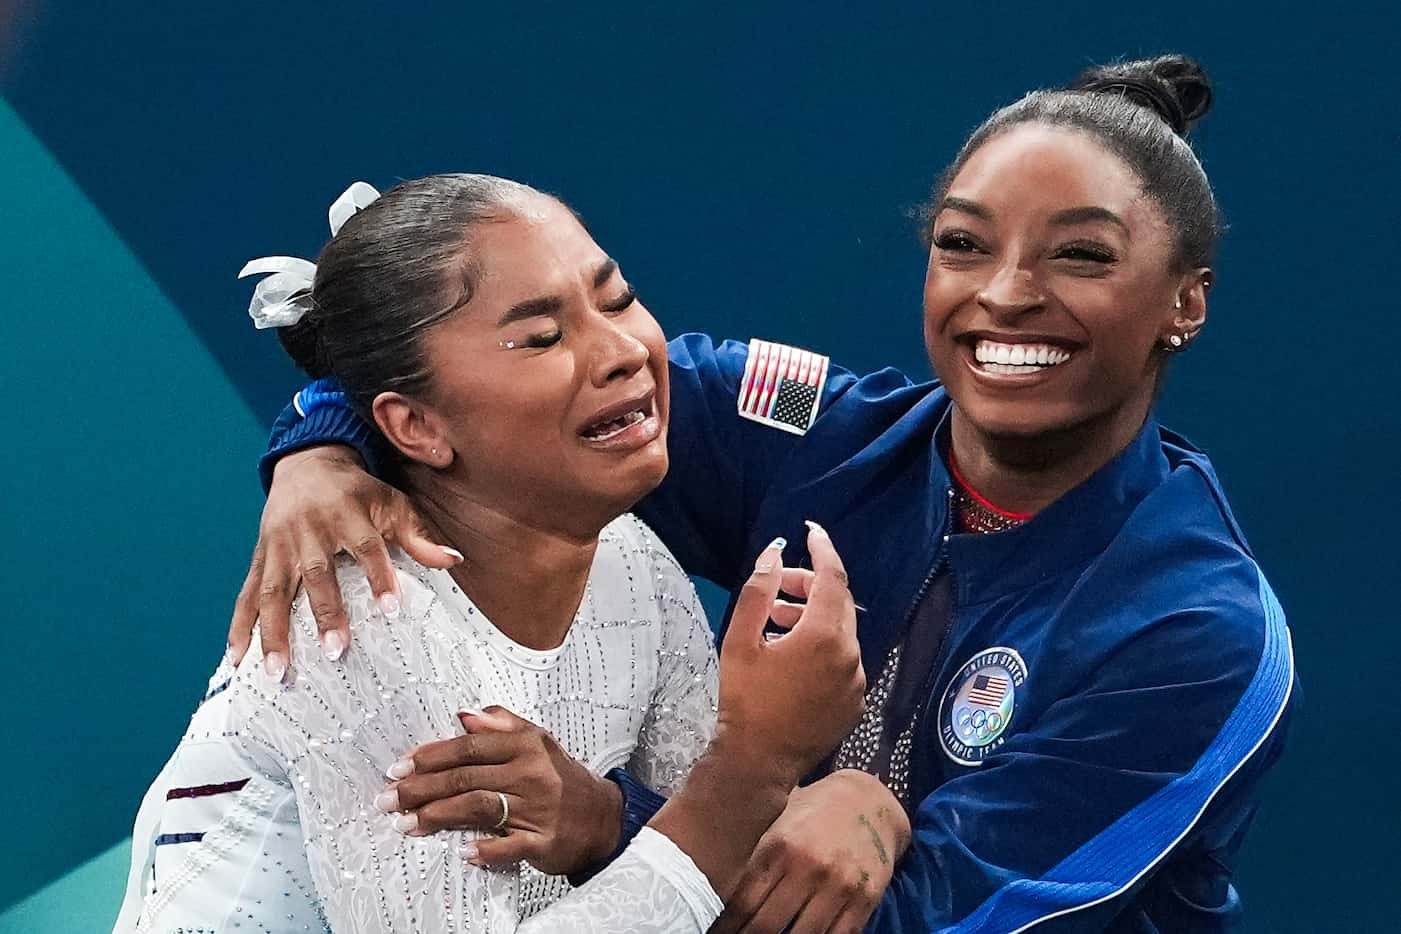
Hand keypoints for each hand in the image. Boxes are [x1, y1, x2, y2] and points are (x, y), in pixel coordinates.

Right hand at [228, 445, 461, 676]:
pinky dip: (240, 627)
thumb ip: (418, 535)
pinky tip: (238, 660)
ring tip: (278, 672)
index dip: (378, 576)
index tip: (392, 609)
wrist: (306, 464)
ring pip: (274, 590)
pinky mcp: (259, 558)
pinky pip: (247, 594)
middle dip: (324, 612)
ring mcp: (279, 546)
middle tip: (336, 652)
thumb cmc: (357, 493)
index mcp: (346, 514)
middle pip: (316, 572)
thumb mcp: (391, 504)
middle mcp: (308, 530)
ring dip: (273, 632)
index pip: (366, 547)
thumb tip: (454, 560)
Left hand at [375, 707, 622, 875]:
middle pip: (466, 777)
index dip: (430, 756)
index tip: (399, 767)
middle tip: (388, 799)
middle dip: (421, 789)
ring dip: (438, 816)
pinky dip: (485, 849)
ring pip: (479, 806)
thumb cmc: (561, 778)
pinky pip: (509, 845)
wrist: (603, 817)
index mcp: (526, 745)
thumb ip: (502, 726)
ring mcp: (539, 808)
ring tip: (406, 825)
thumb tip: (464, 716)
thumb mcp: (537, 742)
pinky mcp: (544, 840)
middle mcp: (531, 773)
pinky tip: (462, 852)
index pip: (469, 747)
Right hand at [647, 521, 865, 899]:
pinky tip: (790, 656)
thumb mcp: (741, 641)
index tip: (810, 531)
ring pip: (840, 633)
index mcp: (825, 636)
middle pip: (838, 603)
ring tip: (775, 622)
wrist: (755, 764)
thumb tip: (773, 553)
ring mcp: (856, 682)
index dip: (822, 549)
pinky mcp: (853, 704)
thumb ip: (760, 591)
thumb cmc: (743, 701)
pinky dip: (822, 647)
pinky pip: (843, 661)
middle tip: (777, 586)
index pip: (833, 576)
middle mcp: (850, 656)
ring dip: (812, 618)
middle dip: (810, 586)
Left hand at [714, 770, 910, 933]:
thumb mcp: (779, 819)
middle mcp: (810, 866)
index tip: (714, 931)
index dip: (725, 925)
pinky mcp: (865, 899)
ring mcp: (840, 885)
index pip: (742, 901)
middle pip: (766, 926)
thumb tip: (712, 880)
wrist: (870, 801)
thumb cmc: (813, 812)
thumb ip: (752, 850)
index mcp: (781, 845)